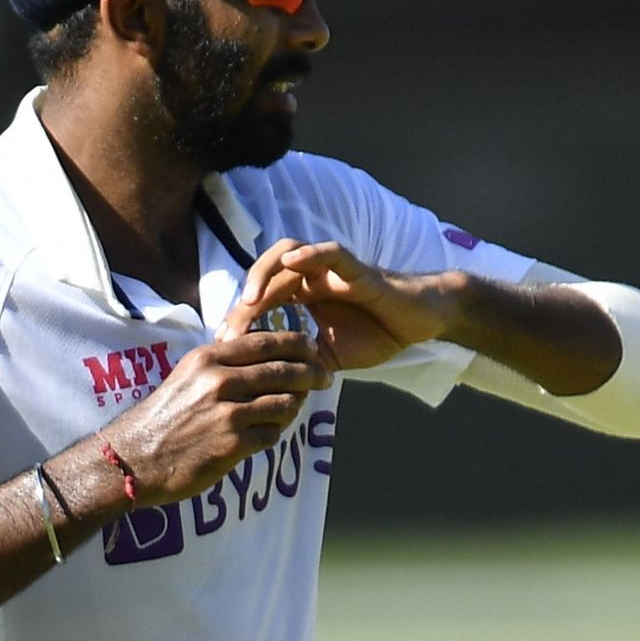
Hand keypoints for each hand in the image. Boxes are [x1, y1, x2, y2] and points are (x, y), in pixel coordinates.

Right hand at [99, 330, 330, 504]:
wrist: (133, 459)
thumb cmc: (160, 418)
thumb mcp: (186, 377)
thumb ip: (222, 365)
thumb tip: (263, 357)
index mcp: (208, 358)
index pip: (267, 342)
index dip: (297, 344)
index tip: (312, 349)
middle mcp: (220, 380)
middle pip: (284, 370)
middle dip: (311, 373)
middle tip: (325, 377)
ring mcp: (228, 413)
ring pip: (284, 403)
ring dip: (295, 406)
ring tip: (295, 407)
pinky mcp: (233, 444)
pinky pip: (272, 434)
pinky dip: (275, 434)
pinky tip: (268, 434)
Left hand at [215, 239, 453, 370]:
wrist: (417, 322)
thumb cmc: (376, 333)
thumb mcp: (330, 356)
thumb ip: (303, 363)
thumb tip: (271, 388)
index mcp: (302, 295)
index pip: (262, 300)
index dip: (240, 318)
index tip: (222, 342)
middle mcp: (311, 277)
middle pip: (266, 278)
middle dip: (244, 303)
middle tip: (228, 331)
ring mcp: (331, 269)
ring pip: (289, 254)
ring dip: (265, 272)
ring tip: (251, 298)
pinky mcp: (355, 267)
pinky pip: (330, 253)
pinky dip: (310, 254)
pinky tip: (292, 263)